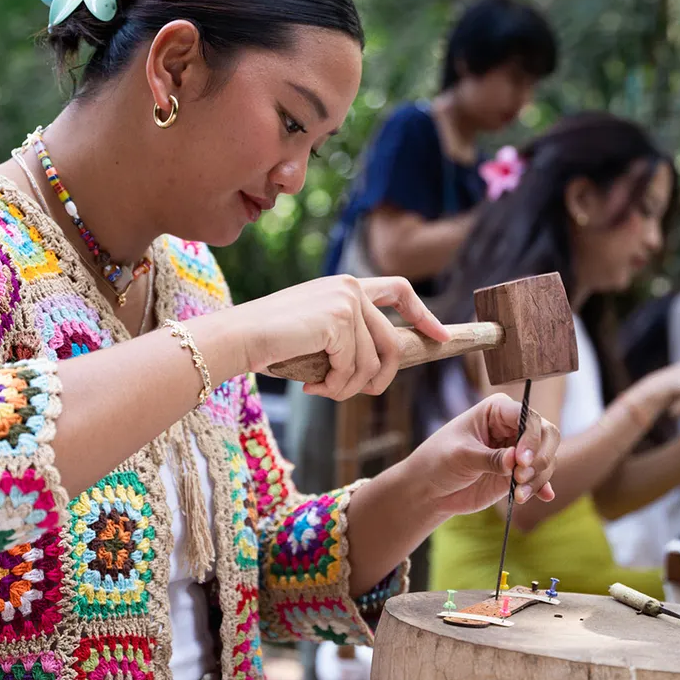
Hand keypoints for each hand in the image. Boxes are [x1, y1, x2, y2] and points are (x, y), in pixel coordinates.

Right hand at [227, 275, 448, 399]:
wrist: (240, 337)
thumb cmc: (270, 342)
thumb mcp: (317, 336)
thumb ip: (348, 340)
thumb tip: (376, 370)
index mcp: (345, 286)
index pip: (399, 290)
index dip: (423, 315)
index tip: (439, 336)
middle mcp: (350, 287)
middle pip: (391, 342)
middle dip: (381, 377)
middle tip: (360, 393)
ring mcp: (347, 302)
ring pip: (372, 362)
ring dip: (348, 388)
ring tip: (322, 390)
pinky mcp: (340, 320)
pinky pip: (354, 369)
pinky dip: (335, 387)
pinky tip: (311, 386)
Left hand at [403, 392, 560, 520]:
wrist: (430, 488)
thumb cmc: (439, 461)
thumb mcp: (462, 456)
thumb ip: (490, 458)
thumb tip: (516, 459)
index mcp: (497, 410)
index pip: (527, 417)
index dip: (531, 437)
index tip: (521, 460)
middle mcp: (513, 426)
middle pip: (546, 434)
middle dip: (539, 457)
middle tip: (521, 477)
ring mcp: (518, 450)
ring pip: (546, 458)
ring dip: (538, 477)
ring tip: (520, 495)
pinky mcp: (518, 472)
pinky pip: (540, 477)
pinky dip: (541, 487)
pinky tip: (544, 496)